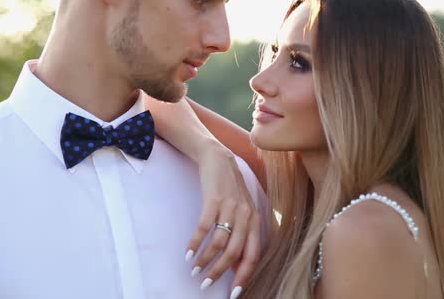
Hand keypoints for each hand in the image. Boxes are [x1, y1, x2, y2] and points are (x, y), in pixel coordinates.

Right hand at [186, 143, 261, 295]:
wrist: (219, 159)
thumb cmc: (231, 190)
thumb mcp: (242, 211)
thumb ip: (242, 235)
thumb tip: (235, 266)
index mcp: (255, 221)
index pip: (253, 255)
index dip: (244, 277)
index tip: (233, 294)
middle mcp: (246, 215)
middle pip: (234, 253)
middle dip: (219, 273)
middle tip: (205, 284)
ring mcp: (230, 207)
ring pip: (218, 243)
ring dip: (205, 259)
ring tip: (194, 269)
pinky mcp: (213, 199)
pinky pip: (204, 227)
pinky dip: (195, 243)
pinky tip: (188, 253)